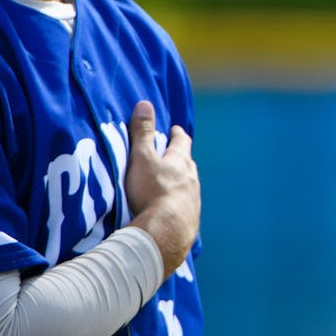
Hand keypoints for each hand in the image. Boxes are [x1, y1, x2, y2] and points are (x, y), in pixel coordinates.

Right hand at [125, 100, 200, 275]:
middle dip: (180, 158)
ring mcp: (193, 200)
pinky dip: (178, 204)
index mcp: (181, 162)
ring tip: (172, 183)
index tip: (175, 130)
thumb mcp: (142, 158)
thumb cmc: (152, 191)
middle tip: (173, 155)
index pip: (182, 142)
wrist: (166, 232)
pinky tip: (172, 211)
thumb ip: (143, 133)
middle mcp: (192, 179)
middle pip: (188, 164)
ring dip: (181, 182)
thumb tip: (145, 104)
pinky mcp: (189, 220)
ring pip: (189, 186)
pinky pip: (185, 207)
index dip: (177, 135)